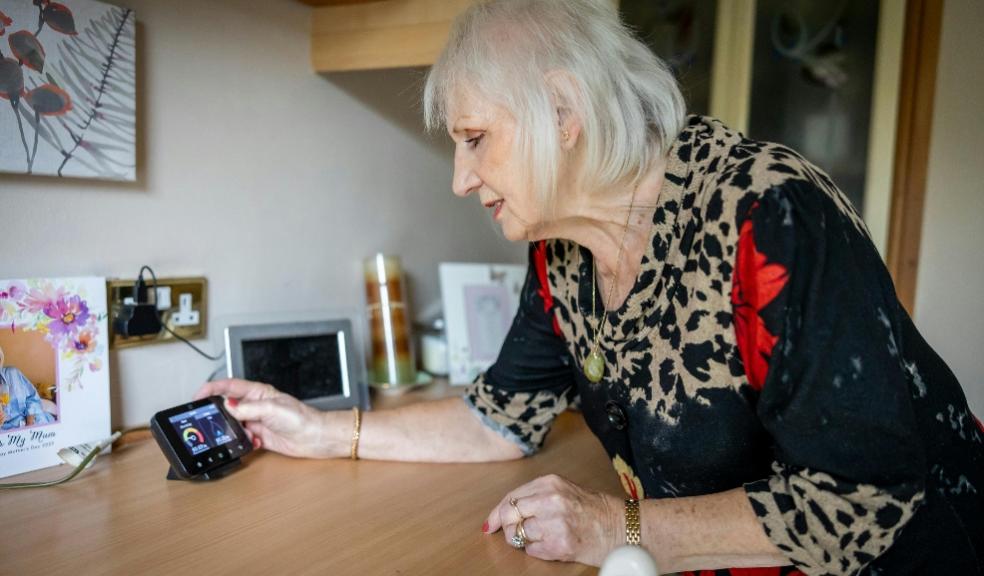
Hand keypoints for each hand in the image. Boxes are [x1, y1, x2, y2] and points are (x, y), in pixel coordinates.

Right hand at [193, 379, 345, 458]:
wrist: (314, 437)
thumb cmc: (300, 417)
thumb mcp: (271, 408)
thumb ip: (247, 407)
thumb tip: (228, 405)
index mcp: (258, 392)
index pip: (229, 386)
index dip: (211, 388)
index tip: (197, 395)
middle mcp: (255, 405)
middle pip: (228, 407)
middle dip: (219, 415)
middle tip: (211, 422)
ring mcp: (257, 421)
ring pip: (234, 425)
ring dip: (233, 431)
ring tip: (243, 434)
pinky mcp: (259, 436)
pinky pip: (242, 439)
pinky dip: (244, 442)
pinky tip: (254, 442)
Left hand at [484, 474, 622, 565]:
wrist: (621, 528)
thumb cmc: (595, 510)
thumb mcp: (565, 490)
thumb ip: (537, 496)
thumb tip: (505, 511)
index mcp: (550, 483)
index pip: (511, 497)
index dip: (497, 512)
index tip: (490, 523)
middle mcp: (550, 500)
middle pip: (509, 515)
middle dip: (507, 527)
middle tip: (512, 532)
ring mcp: (554, 523)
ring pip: (518, 534)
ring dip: (524, 539)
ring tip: (542, 537)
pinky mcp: (559, 545)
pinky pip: (532, 550)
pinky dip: (537, 550)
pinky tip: (553, 544)